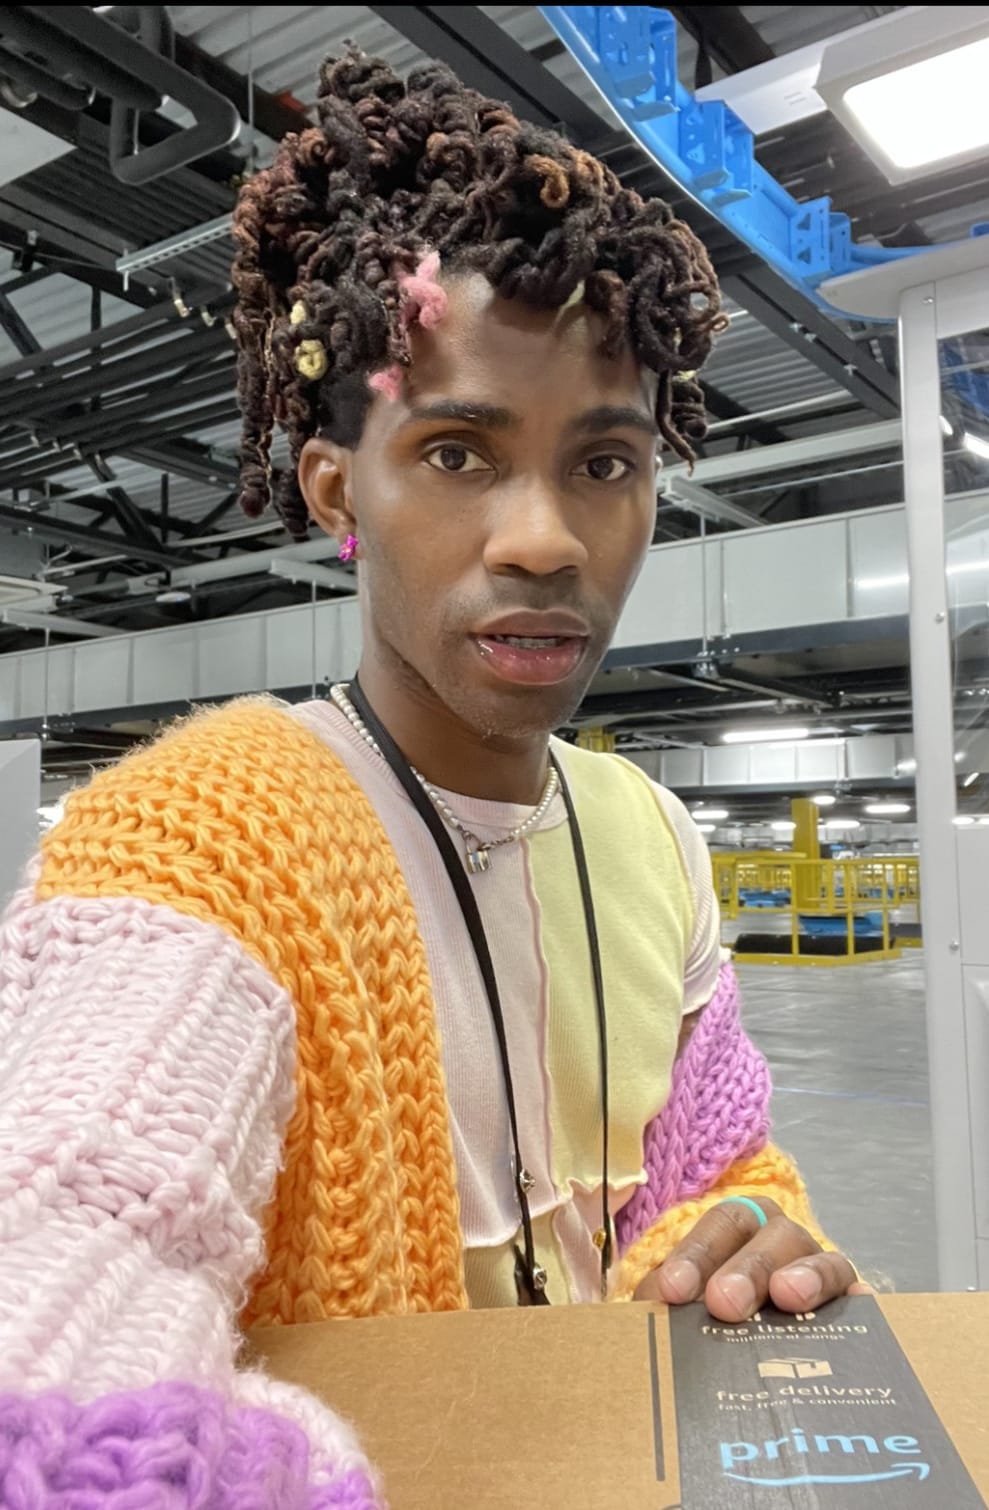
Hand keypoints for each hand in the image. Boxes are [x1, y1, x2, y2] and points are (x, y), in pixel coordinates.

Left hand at [634, 1196, 871, 1320]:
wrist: (741, 1357)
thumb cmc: (703, 1322)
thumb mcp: (677, 1312)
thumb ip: (662, 1309)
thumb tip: (642, 1321)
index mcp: (737, 1231)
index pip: (721, 1224)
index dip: (698, 1253)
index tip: (674, 1291)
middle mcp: (782, 1242)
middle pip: (771, 1235)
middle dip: (746, 1267)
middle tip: (725, 1304)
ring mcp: (820, 1272)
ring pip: (822, 1259)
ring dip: (806, 1275)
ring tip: (788, 1298)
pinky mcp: (850, 1307)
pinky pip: (860, 1298)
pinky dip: (859, 1301)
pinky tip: (857, 1308)